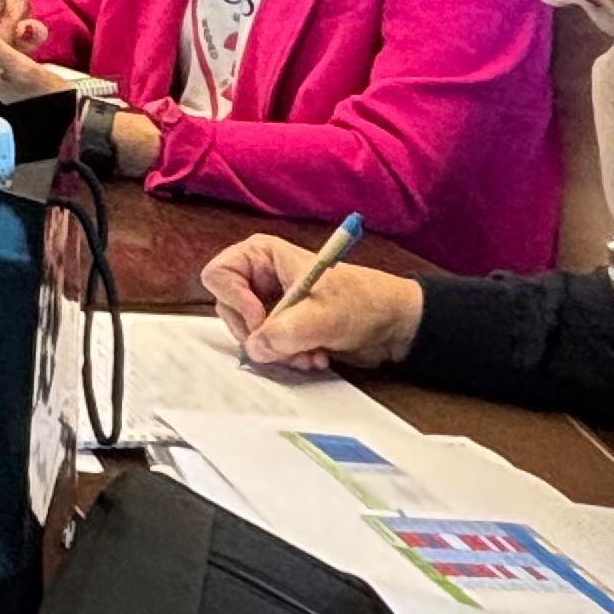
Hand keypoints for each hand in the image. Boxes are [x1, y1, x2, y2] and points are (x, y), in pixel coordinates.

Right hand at [206, 233, 423, 372]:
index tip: (261, 321)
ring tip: (308, 355)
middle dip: (259, 334)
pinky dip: (286, 357)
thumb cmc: (363, 303)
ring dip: (276, 351)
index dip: (236, 301)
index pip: (219, 275)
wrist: (395, 325)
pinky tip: (313, 358)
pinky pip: (265, 347)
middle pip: (229, 308)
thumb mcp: (323, 316)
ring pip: (247, 333)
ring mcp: (270, 303)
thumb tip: (253, 349)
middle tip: (287, 347)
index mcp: (263, 255)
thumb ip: (284, 332)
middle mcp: (260, 277)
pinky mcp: (281, 327)